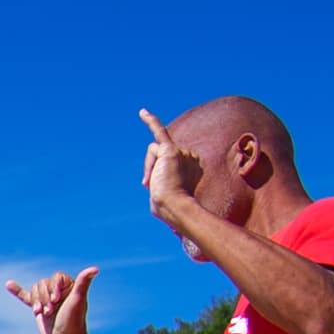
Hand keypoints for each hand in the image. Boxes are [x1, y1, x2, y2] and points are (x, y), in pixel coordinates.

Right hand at [3, 265, 100, 333]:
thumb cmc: (73, 322)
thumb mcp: (77, 300)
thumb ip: (83, 283)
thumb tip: (96, 269)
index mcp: (69, 286)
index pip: (55, 277)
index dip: (53, 287)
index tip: (57, 300)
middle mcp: (58, 291)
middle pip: (43, 283)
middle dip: (44, 297)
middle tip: (51, 311)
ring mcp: (47, 299)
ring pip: (34, 290)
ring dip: (37, 302)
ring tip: (43, 313)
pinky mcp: (38, 307)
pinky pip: (25, 296)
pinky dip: (17, 291)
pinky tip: (9, 284)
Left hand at [137, 108, 197, 224]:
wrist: (174, 207)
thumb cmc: (170, 210)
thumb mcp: (169, 202)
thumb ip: (168, 199)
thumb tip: (172, 222)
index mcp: (192, 168)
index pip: (167, 164)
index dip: (155, 176)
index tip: (154, 190)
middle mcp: (190, 157)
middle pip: (159, 156)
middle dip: (150, 170)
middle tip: (149, 187)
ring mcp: (182, 152)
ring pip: (153, 152)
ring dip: (147, 167)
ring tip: (149, 182)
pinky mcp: (171, 150)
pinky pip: (159, 131)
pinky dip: (150, 121)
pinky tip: (141, 112)